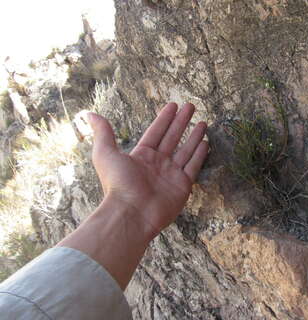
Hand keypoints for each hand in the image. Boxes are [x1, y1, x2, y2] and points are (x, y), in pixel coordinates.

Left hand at [87, 103, 207, 238]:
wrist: (131, 213)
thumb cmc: (117, 184)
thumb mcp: (105, 154)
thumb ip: (103, 133)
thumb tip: (90, 114)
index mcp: (141, 156)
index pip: (156, 132)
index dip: (165, 118)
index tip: (173, 105)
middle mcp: (157, 164)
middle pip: (173, 137)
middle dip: (182, 122)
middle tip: (191, 106)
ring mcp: (171, 175)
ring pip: (185, 150)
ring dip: (194, 136)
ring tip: (203, 122)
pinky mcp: (182, 186)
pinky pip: (193, 166)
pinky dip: (200, 155)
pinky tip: (205, 142)